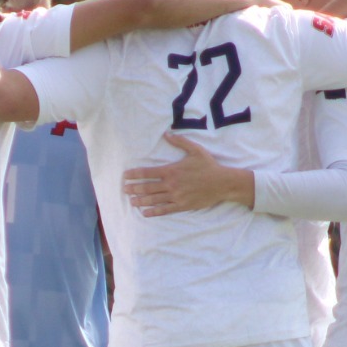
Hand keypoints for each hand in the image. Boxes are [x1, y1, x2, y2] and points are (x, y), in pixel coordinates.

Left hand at [124, 134, 252, 215]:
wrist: (222, 183)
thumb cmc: (208, 166)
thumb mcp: (195, 150)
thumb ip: (179, 142)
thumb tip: (167, 134)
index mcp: (171, 170)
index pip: (147, 173)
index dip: (134, 174)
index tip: (125, 176)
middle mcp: (171, 184)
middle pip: (147, 187)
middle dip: (134, 188)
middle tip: (124, 190)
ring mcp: (176, 196)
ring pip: (153, 200)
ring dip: (140, 200)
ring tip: (131, 201)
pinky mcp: (182, 205)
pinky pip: (164, 210)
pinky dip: (153, 212)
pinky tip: (144, 212)